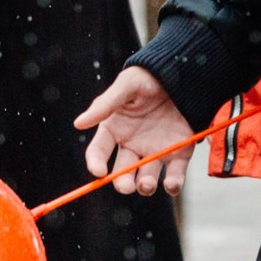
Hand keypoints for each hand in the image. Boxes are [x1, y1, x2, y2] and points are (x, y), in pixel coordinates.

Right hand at [73, 67, 195, 197]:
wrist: (182, 74)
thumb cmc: (148, 77)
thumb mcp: (126, 86)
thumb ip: (105, 105)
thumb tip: (78, 123)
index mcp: (114, 130)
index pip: (98, 153)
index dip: (95, 164)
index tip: (98, 171)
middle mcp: (132, 145)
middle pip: (122, 173)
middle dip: (122, 183)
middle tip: (126, 186)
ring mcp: (155, 152)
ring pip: (146, 179)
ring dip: (145, 186)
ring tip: (146, 183)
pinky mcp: (178, 154)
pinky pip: (175, 176)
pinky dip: (173, 185)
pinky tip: (171, 184)